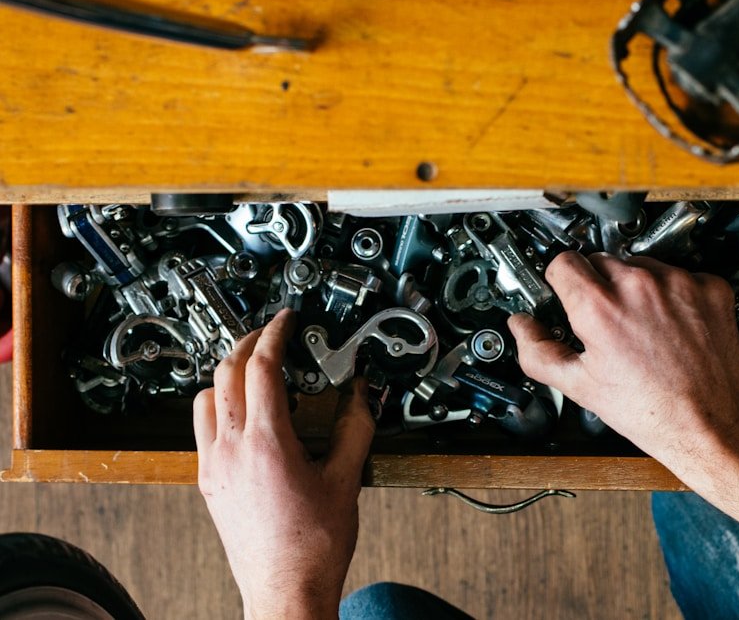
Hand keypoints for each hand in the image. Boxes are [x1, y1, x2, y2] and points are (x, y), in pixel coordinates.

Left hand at [193, 310, 375, 619]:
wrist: (286, 590)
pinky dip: (221, 405)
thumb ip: (356, 427)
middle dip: (249, 344)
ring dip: (228, 374)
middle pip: (226, 372)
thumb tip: (362, 395)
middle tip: (273, 334)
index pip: (261, 367)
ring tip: (258, 370)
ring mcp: (213, 467)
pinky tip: (248, 414)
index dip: (275, 334)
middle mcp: (230, 451)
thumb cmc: (313, 547)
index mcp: (266, 443)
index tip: (286, 320)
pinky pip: (203, 427)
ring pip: (205, 397)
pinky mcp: (208, 483)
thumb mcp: (346, 479)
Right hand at [508, 251, 738, 476]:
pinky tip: (674, 325)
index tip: (566, 291)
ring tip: (644, 326)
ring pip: (642, 265)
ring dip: (637, 287)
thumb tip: (522, 328)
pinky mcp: (710, 287)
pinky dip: (675, 294)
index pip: (564, 261)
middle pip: (602, 261)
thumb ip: (539, 352)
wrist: (712, 423)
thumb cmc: (653, 411)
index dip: (561, 280)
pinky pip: (681, 276)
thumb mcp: (582, 388)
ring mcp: (678, 283)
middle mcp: (639, 285)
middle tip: (607, 320)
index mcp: (600, 307)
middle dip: (599, 286)